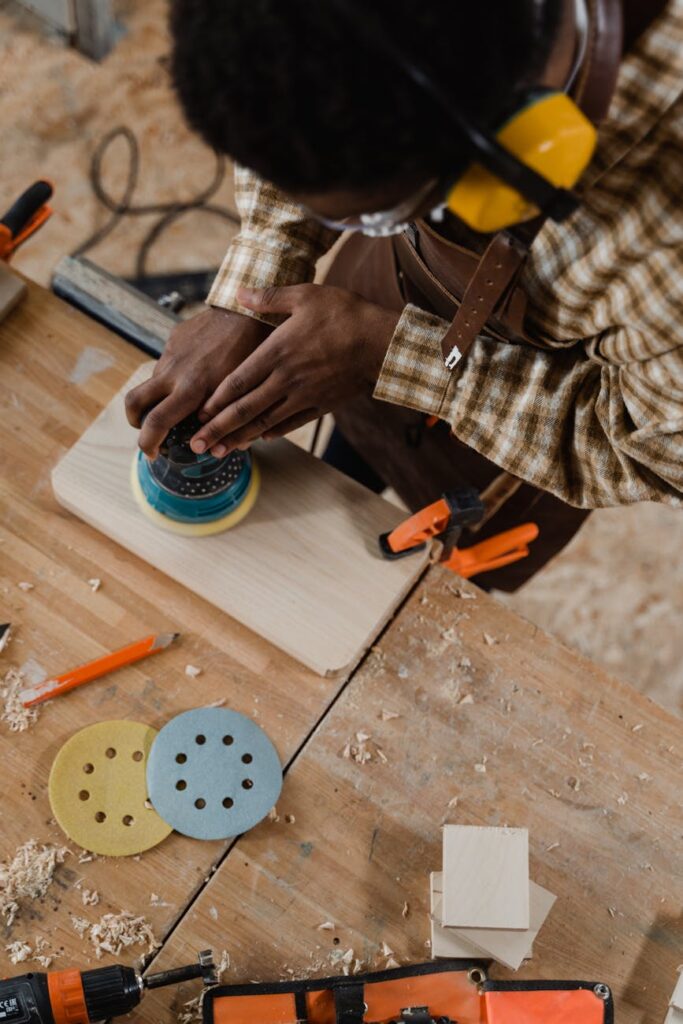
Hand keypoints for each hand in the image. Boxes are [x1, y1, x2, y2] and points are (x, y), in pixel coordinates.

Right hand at [125, 307, 270, 457]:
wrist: (247, 314)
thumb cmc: (251, 357)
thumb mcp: (242, 394)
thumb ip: (230, 421)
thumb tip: (222, 448)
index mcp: (191, 389)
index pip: (156, 422)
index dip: (148, 443)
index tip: (152, 453)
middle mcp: (174, 372)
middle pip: (134, 403)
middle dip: (135, 422)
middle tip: (148, 430)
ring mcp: (171, 354)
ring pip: (153, 383)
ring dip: (160, 397)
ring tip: (183, 400)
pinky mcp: (175, 339)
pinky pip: (167, 363)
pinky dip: (174, 375)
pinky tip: (197, 372)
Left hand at [190, 284, 398, 456]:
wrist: (381, 342)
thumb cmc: (344, 314)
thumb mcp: (305, 295)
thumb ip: (268, 297)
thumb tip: (238, 293)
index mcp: (277, 352)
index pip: (238, 382)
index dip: (216, 400)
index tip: (197, 414)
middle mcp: (287, 379)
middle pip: (246, 409)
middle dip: (219, 429)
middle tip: (196, 444)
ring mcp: (304, 395)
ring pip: (266, 422)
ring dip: (241, 438)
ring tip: (221, 450)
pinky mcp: (321, 404)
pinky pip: (291, 423)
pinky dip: (272, 432)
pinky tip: (259, 438)